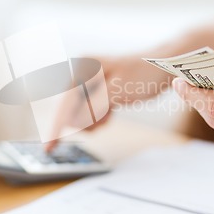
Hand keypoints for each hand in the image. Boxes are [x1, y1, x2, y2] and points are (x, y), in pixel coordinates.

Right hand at [46, 54, 170, 150]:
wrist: (164, 66)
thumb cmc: (143, 73)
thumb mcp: (117, 92)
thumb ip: (93, 106)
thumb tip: (72, 120)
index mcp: (82, 68)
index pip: (65, 104)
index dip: (56, 127)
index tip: (49, 148)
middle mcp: (82, 73)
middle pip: (71, 110)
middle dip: (85, 120)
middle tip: (106, 116)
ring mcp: (90, 81)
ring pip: (82, 112)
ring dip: (94, 119)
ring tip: (111, 112)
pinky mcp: (98, 89)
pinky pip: (91, 110)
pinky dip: (100, 116)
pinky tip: (111, 112)